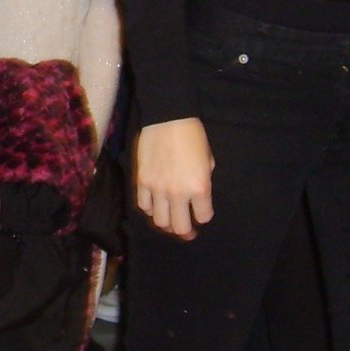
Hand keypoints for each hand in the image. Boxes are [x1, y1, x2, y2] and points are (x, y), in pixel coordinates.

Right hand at [134, 118, 214, 239]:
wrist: (168, 118)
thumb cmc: (193, 136)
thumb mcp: (208, 160)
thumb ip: (203, 181)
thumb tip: (197, 194)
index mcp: (199, 187)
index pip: (203, 217)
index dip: (204, 216)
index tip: (203, 212)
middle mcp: (178, 193)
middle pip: (179, 227)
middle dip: (186, 232)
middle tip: (188, 231)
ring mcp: (157, 189)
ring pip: (159, 221)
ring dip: (167, 223)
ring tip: (170, 219)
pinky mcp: (141, 182)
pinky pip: (144, 206)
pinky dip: (150, 208)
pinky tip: (155, 204)